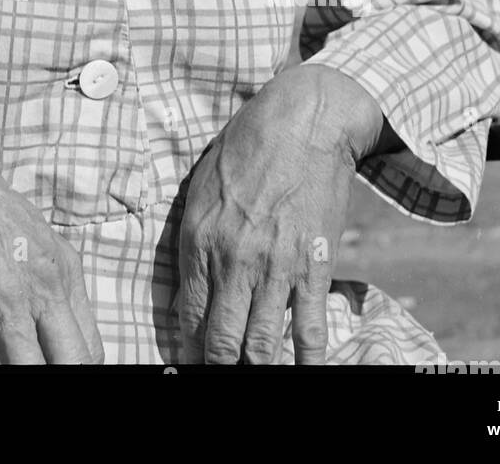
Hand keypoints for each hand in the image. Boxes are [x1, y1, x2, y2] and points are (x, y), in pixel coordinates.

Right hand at [0, 118, 102, 364]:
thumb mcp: (26, 232)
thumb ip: (42, 275)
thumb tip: (45, 318)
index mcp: (63, 269)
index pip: (90, 348)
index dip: (76, 371)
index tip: (55, 370)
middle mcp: (43, 288)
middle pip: (74, 364)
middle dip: (58, 379)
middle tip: (35, 378)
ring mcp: (6, 302)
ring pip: (32, 372)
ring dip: (18, 378)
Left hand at [178, 66, 392, 364]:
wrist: (302, 121)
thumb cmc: (246, 146)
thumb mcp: (202, 186)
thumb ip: (194, 238)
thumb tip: (189, 288)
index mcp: (199, 237)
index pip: (187, 314)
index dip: (188, 349)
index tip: (190, 364)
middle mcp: (233, 259)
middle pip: (221, 339)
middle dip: (217, 367)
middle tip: (218, 375)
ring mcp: (275, 266)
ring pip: (261, 344)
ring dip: (256, 369)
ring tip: (253, 378)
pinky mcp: (313, 265)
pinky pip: (309, 329)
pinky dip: (307, 361)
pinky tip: (303, 374)